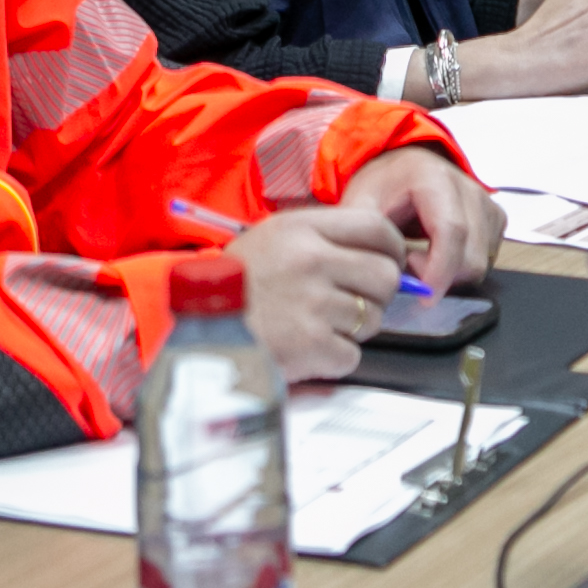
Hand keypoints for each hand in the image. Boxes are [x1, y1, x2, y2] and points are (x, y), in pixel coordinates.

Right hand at [228, 203, 410, 378]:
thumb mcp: (272, 240)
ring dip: (352, 328)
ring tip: (315, 325)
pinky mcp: (311, 345)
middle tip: (350, 303)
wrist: (195, 332)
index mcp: (301, 228)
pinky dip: (333, 359)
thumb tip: (385, 254)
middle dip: (375, 294)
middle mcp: (310, 261)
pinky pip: (351, 354)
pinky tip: (305, 349)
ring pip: (372, 318)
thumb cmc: (235, 286)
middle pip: (385, 276)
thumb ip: (324, 239)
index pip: (377, 228)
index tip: (387, 262)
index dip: (391, 248)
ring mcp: (312, 303)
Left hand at [339, 147, 506, 293]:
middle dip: (443, 276)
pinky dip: (463, 267)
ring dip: (452, 274)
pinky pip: (488, 258)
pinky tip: (439, 254)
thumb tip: (384, 275)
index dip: (440, 269)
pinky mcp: (495, 216)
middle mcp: (469, 186)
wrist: (400, 170)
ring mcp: (486, 202)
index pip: (451, 230)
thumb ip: (367, 240)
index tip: (423, 295)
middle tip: (409, 267)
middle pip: (472, 253)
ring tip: (420, 258)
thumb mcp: (360, 208)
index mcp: (434, 177)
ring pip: (482, 261)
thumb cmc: (381, 189)